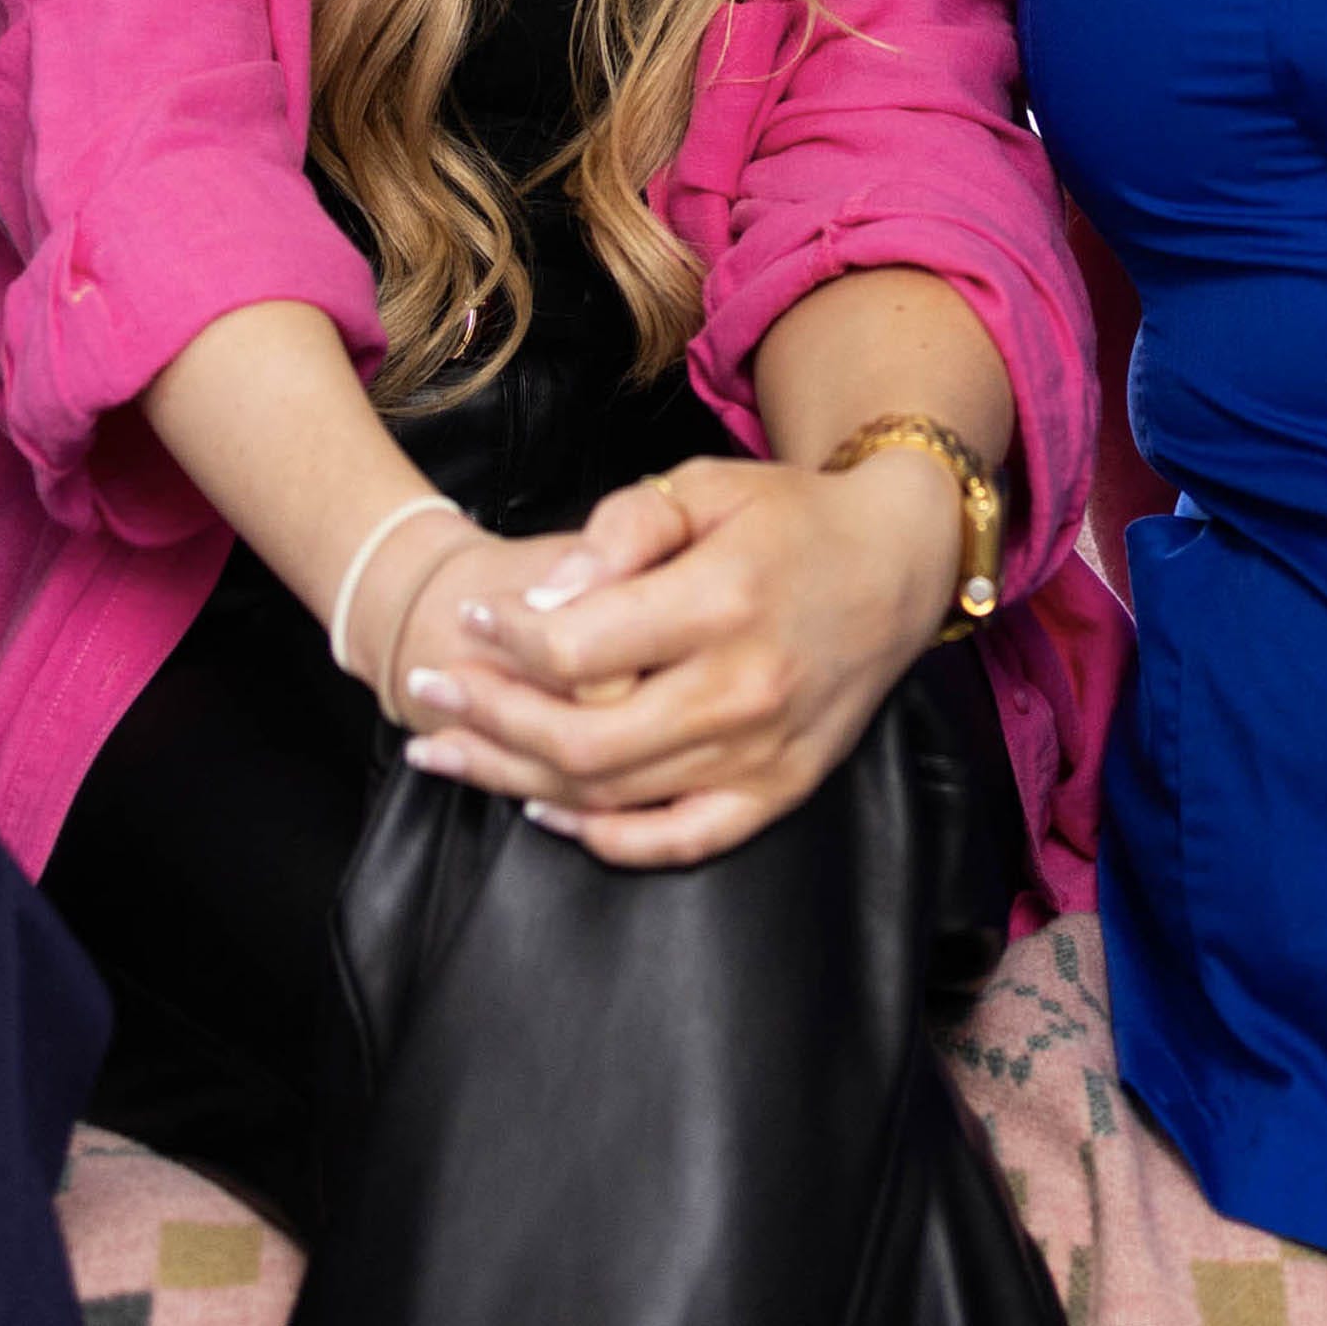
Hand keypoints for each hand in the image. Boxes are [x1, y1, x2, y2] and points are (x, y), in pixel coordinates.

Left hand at [384, 453, 964, 867]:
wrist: (901, 562)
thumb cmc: (792, 516)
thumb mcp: (706, 487)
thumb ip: (622, 529)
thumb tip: (543, 600)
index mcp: (721, 603)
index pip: (576, 649)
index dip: (503, 642)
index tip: (467, 621)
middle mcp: (743, 690)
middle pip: (580, 737)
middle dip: (486, 720)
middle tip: (425, 694)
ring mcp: (763, 753)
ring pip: (611, 794)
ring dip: (515, 779)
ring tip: (449, 753)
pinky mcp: (780, 790)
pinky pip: (680, 839)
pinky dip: (606, 839)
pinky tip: (545, 812)